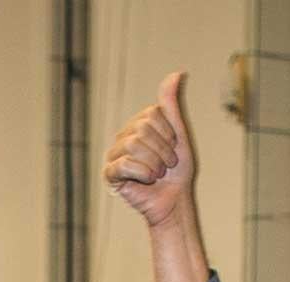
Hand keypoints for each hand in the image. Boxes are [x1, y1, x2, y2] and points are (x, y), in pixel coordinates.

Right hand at [103, 72, 194, 228]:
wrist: (174, 201)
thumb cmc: (176, 171)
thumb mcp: (178, 134)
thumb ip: (172, 105)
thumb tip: (176, 73)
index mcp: (139, 125)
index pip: (152, 114)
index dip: (168, 134)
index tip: (172, 149)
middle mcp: (124, 136)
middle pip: (143, 129)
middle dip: (162, 151)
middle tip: (165, 166)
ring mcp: (115, 155)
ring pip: (134, 145)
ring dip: (155, 164)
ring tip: (157, 174)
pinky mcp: (110, 174)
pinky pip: (125, 164)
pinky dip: (143, 174)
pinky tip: (146, 181)